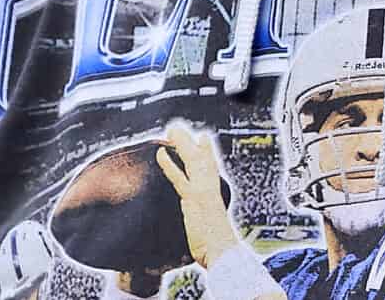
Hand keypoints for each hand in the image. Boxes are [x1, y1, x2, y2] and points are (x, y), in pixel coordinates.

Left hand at [155, 119, 241, 268]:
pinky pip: (180, 177)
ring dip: (183, 144)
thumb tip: (196, 222)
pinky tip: (161, 153)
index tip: (202, 140)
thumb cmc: (218, 250)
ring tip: (172, 131)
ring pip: (192, 161)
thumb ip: (205, 224)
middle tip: (178, 129)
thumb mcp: (214, 233)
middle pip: (201, 160)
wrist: (224, 255)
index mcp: (215, 197)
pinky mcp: (195, 198)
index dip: (206, 154)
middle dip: (190, 144)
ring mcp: (203, 192)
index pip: (210, 170)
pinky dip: (170, 164)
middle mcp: (210, 190)